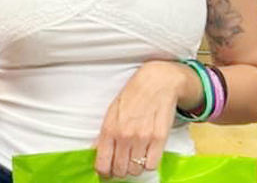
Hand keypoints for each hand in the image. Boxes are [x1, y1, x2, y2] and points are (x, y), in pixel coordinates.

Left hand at [95, 61, 185, 179]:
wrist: (156, 83)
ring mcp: (143, 138)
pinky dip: (149, 164)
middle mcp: (124, 135)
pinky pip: (152, 165)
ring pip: (135, 170)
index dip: (103, 172)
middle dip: (119, 171)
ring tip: (134, 157)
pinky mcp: (159, 139)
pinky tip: (146, 154)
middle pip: (120, 170)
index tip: (106, 173)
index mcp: (109, 129)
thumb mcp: (111, 112)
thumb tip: (96, 152)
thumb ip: (104, 134)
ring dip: (134, 168)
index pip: (102, 163)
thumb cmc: (132, 96)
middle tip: (122, 164)